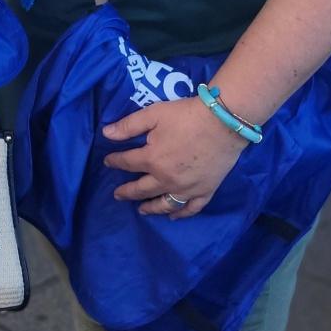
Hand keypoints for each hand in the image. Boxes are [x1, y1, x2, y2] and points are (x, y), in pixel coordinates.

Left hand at [101, 96, 246, 218]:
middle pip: (142, 189)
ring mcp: (187, 188)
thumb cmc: (186, 115)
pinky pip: (190, 208)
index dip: (115, 161)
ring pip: (164, 204)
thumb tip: (106, 134)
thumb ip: (128, 126)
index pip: (127, 163)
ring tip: (141, 210)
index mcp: (152, 159)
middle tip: (118, 195)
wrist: (224, 122)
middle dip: (127, 192)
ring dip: (150, 208)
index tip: (108, 161)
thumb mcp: (154, 114)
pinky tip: (173, 216)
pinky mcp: (206, 190)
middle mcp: (166, 179)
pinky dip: (180, 214)